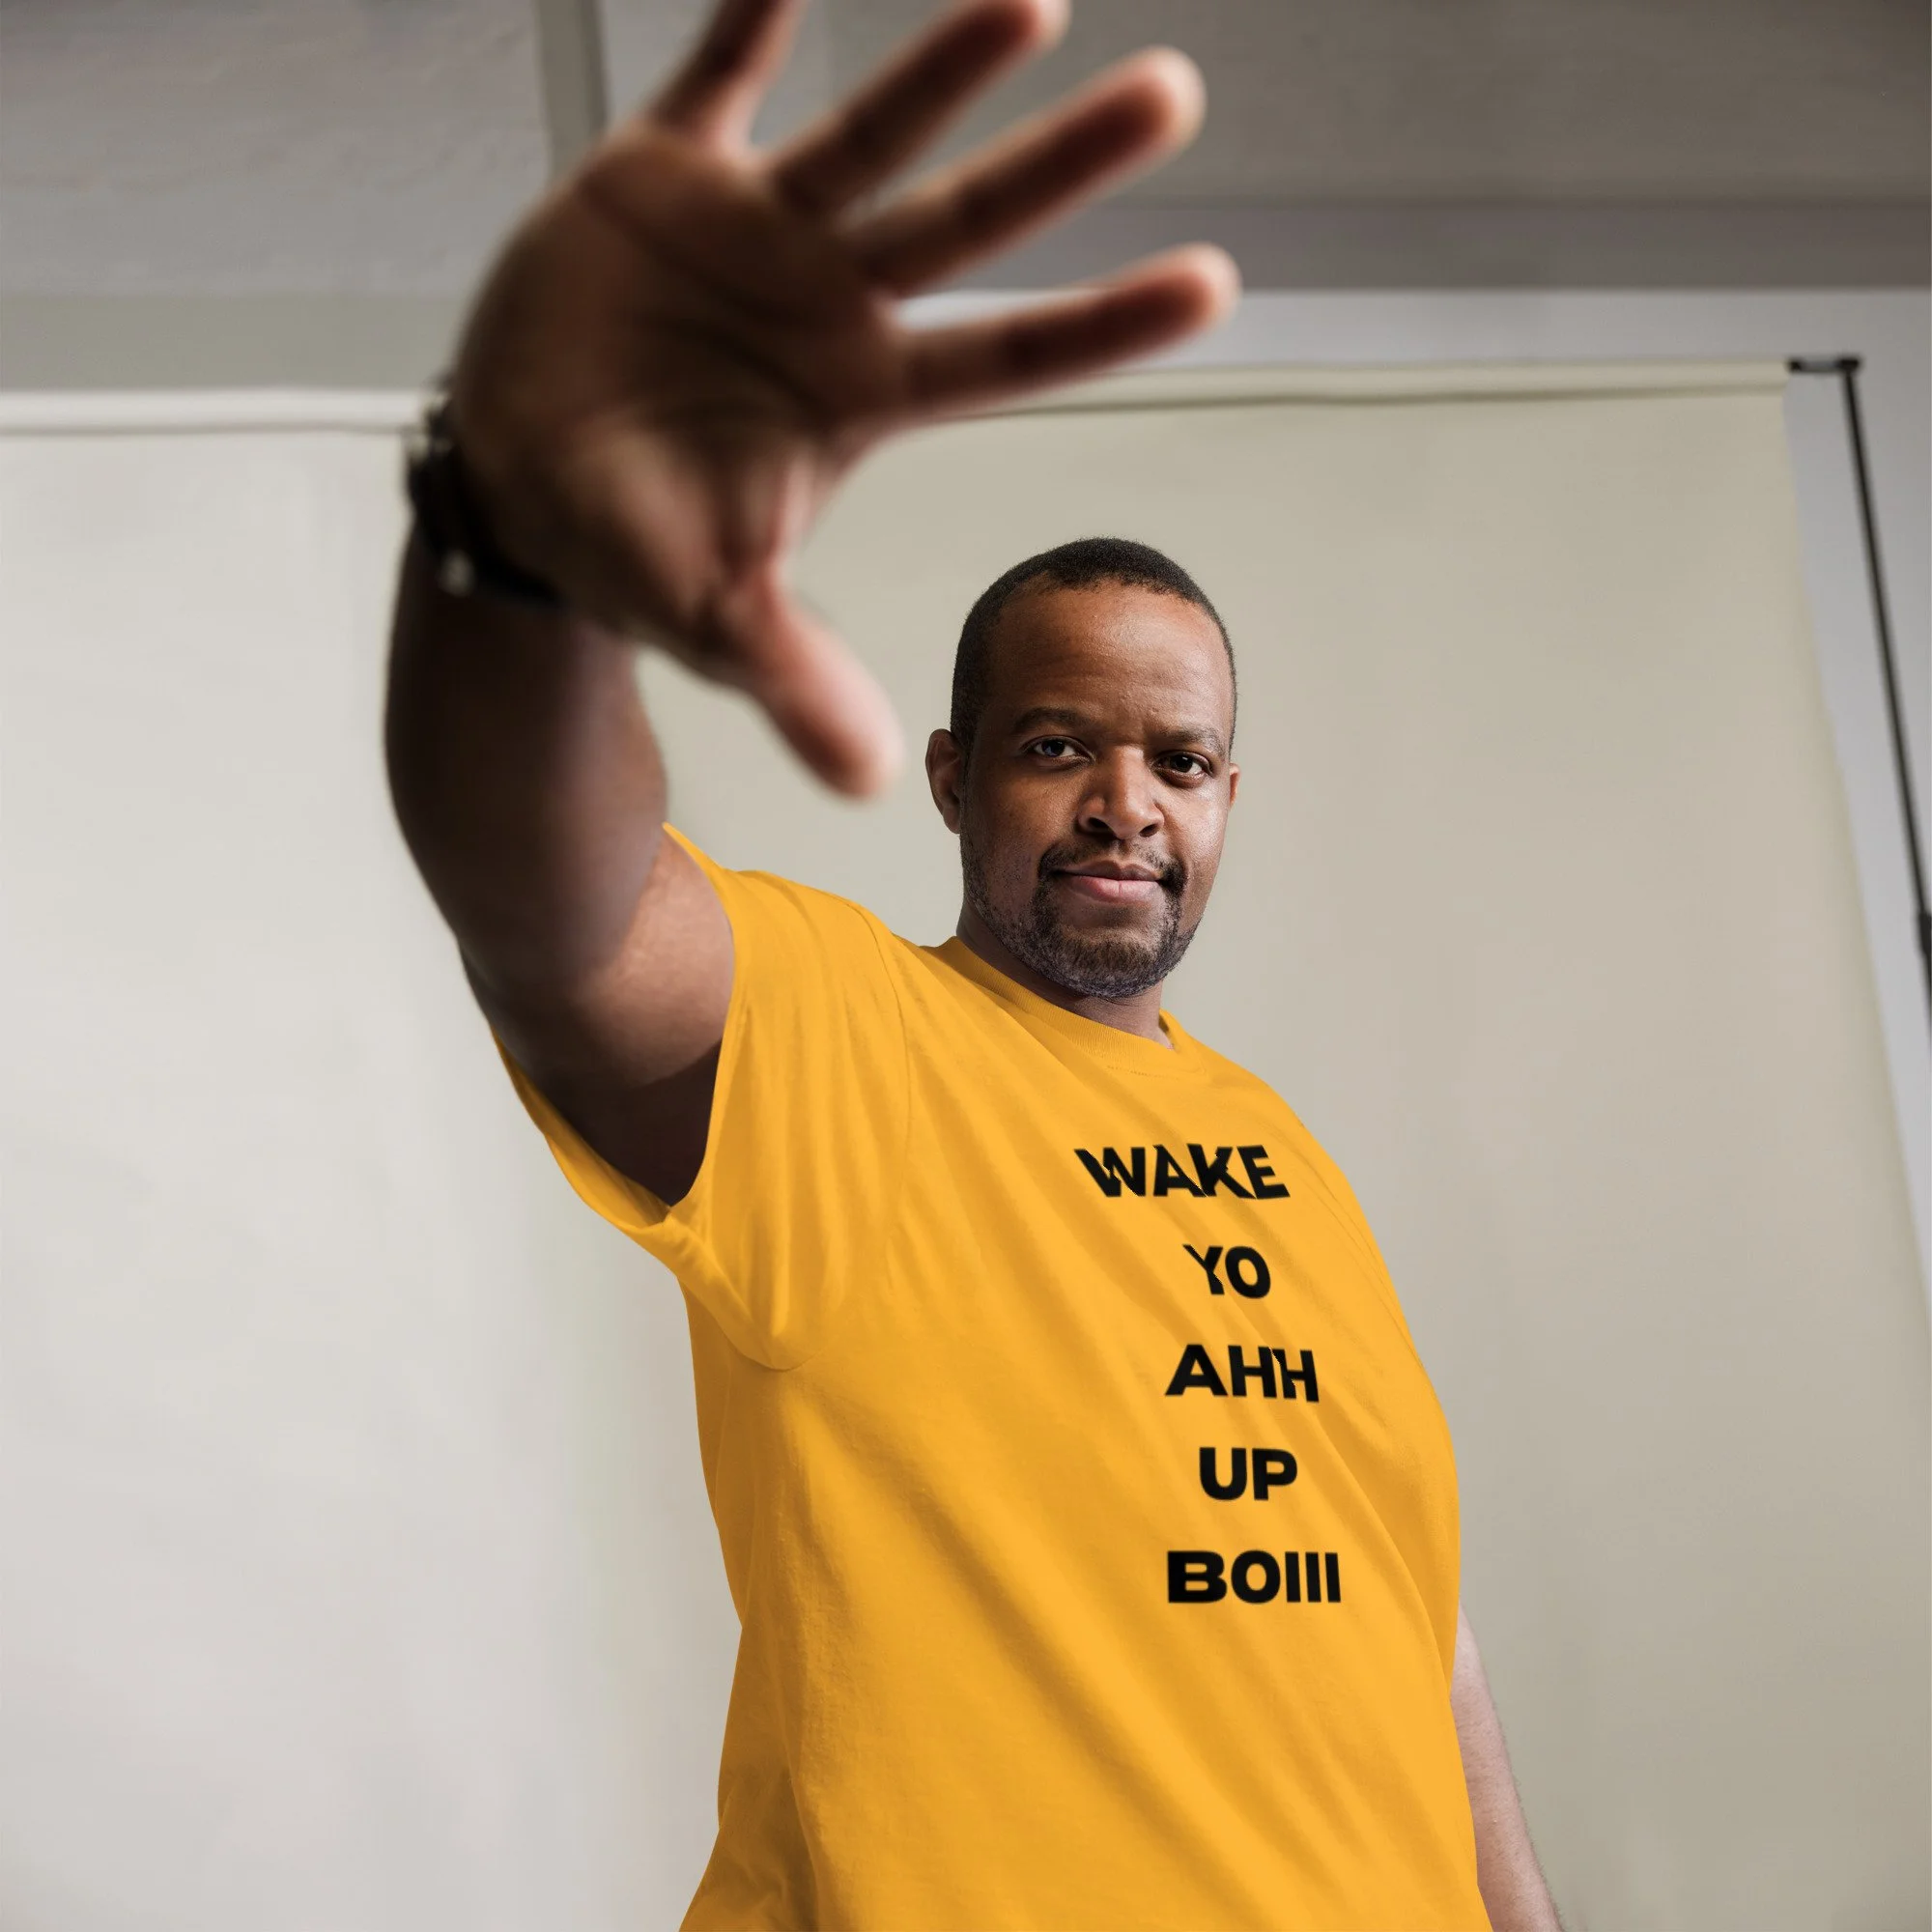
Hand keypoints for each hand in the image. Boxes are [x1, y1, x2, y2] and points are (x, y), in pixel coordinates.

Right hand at [449, 0, 1236, 794]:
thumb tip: (869, 780)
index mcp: (860, 397)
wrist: (518, 482)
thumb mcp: (712, 618)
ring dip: (944, 69)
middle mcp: (829, 302)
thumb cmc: (632, 548)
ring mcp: (752, 232)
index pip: (1007, 359)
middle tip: (1176, 98)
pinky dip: (751, 15)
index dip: (1103, 325)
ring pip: (868, 134)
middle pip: (967, 226)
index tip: (1215, 285)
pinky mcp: (659, 176)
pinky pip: (715, 75)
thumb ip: (793, 676)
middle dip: (1062, 165)